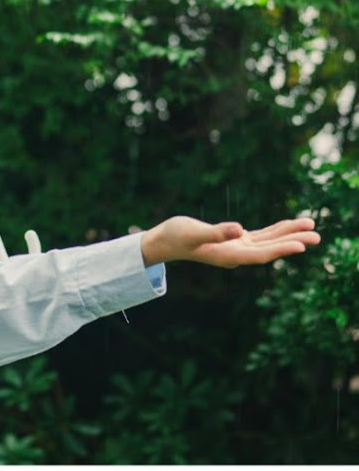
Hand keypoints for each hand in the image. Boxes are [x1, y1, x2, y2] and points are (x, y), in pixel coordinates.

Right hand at [140, 215, 320, 267]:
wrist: (164, 241)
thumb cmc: (176, 236)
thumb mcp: (193, 231)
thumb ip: (216, 231)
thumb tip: (238, 230)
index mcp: (228, 255)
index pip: (260, 254)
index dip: (281, 249)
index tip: (301, 245)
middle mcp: (236, 254)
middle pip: (270, 249)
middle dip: (293, 241)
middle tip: (317, 234)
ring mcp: (236, 247)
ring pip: (268, 241)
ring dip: (288, 234)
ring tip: (311, 227)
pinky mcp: (234, 240)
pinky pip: (260, 236)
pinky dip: (274, 231)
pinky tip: (286, 227)